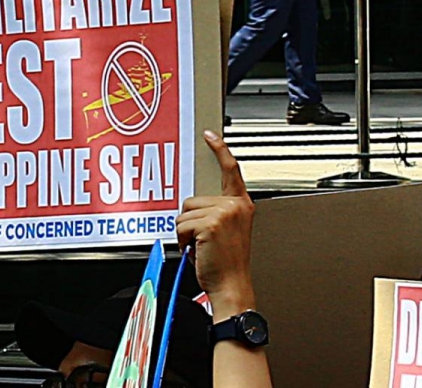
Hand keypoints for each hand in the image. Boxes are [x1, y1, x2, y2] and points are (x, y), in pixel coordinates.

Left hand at [177, 130, 255, 318]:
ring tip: (202, 247)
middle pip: (192, 199)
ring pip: (184, 212)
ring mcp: (223, 213)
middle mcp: (235, 205)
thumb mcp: (228, 231)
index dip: (219, 149)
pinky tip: (198, 250)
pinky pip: (181, 224)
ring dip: (186, 232)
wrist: (232, 286)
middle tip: (205, 241)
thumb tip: (194, 208)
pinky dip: (183, 239)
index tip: (209, 135)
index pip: (230, 170)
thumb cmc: (227, 264)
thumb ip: (218, 213)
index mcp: (241, 205)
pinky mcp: (210, 222)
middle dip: (190, 221)